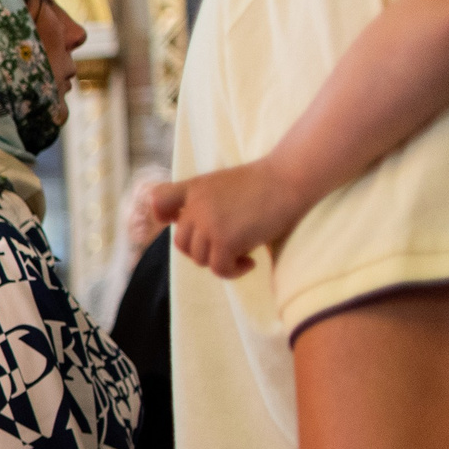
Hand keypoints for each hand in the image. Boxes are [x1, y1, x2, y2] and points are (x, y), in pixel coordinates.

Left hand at [148, 164, 300, 278]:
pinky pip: (219, 269)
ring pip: (199, 258)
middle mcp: (195, 206)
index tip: (180, 222)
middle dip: (202, 250)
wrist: (289, 177)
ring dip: (220, 262)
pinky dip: (233, 272)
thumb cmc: (264, 182)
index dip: (164, 217)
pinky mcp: (225, 240)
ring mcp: (208, 223)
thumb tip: (192, 231)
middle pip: (181, 243)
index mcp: (194, 188)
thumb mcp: (223, 183)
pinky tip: (250, 263)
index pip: (158, 202)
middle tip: (226, 248)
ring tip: (241, 255)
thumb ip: (204, 202)